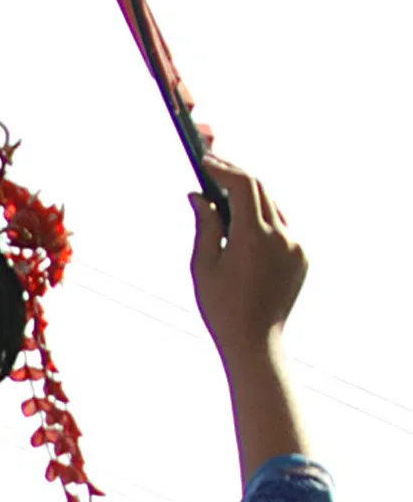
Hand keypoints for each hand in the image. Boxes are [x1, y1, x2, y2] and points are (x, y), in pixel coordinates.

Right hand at [189, 158, 305, 352]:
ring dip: (250, 197)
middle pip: (261, 189)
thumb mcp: (203, 265)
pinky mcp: (301, 256)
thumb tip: (199, 196)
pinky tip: (242, 227)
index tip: (205, 160)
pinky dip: (261, 219)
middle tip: (212, 170)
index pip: (244, 185)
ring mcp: (295, 245)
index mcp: (254, 237)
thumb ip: (205, 225)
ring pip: (273, 206)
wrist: (256, 341)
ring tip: (224, 198)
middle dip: (237, 176)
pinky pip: (282, 227)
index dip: (224, 168)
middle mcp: (281, 235)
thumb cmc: (221, 307)